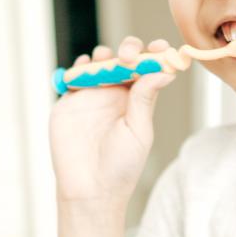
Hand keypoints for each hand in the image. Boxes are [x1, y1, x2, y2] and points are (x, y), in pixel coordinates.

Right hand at [50, 36, 177, 204]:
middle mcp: (117, 94)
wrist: (89, 188)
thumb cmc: (121, 166)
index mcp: (138, 100)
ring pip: (99, 62)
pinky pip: (75, 75)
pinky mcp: (71, 101)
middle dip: (129, 49)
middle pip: (124, 59)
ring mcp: (93, 95)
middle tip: (128, 56)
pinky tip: (85, 66)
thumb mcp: (138, 131)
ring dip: (104, 54)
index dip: (155, 55)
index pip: (149, 69)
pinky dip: (80, 65)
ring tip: (105, 58)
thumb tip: (164, 71)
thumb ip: (145, 99)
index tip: (161, 48)